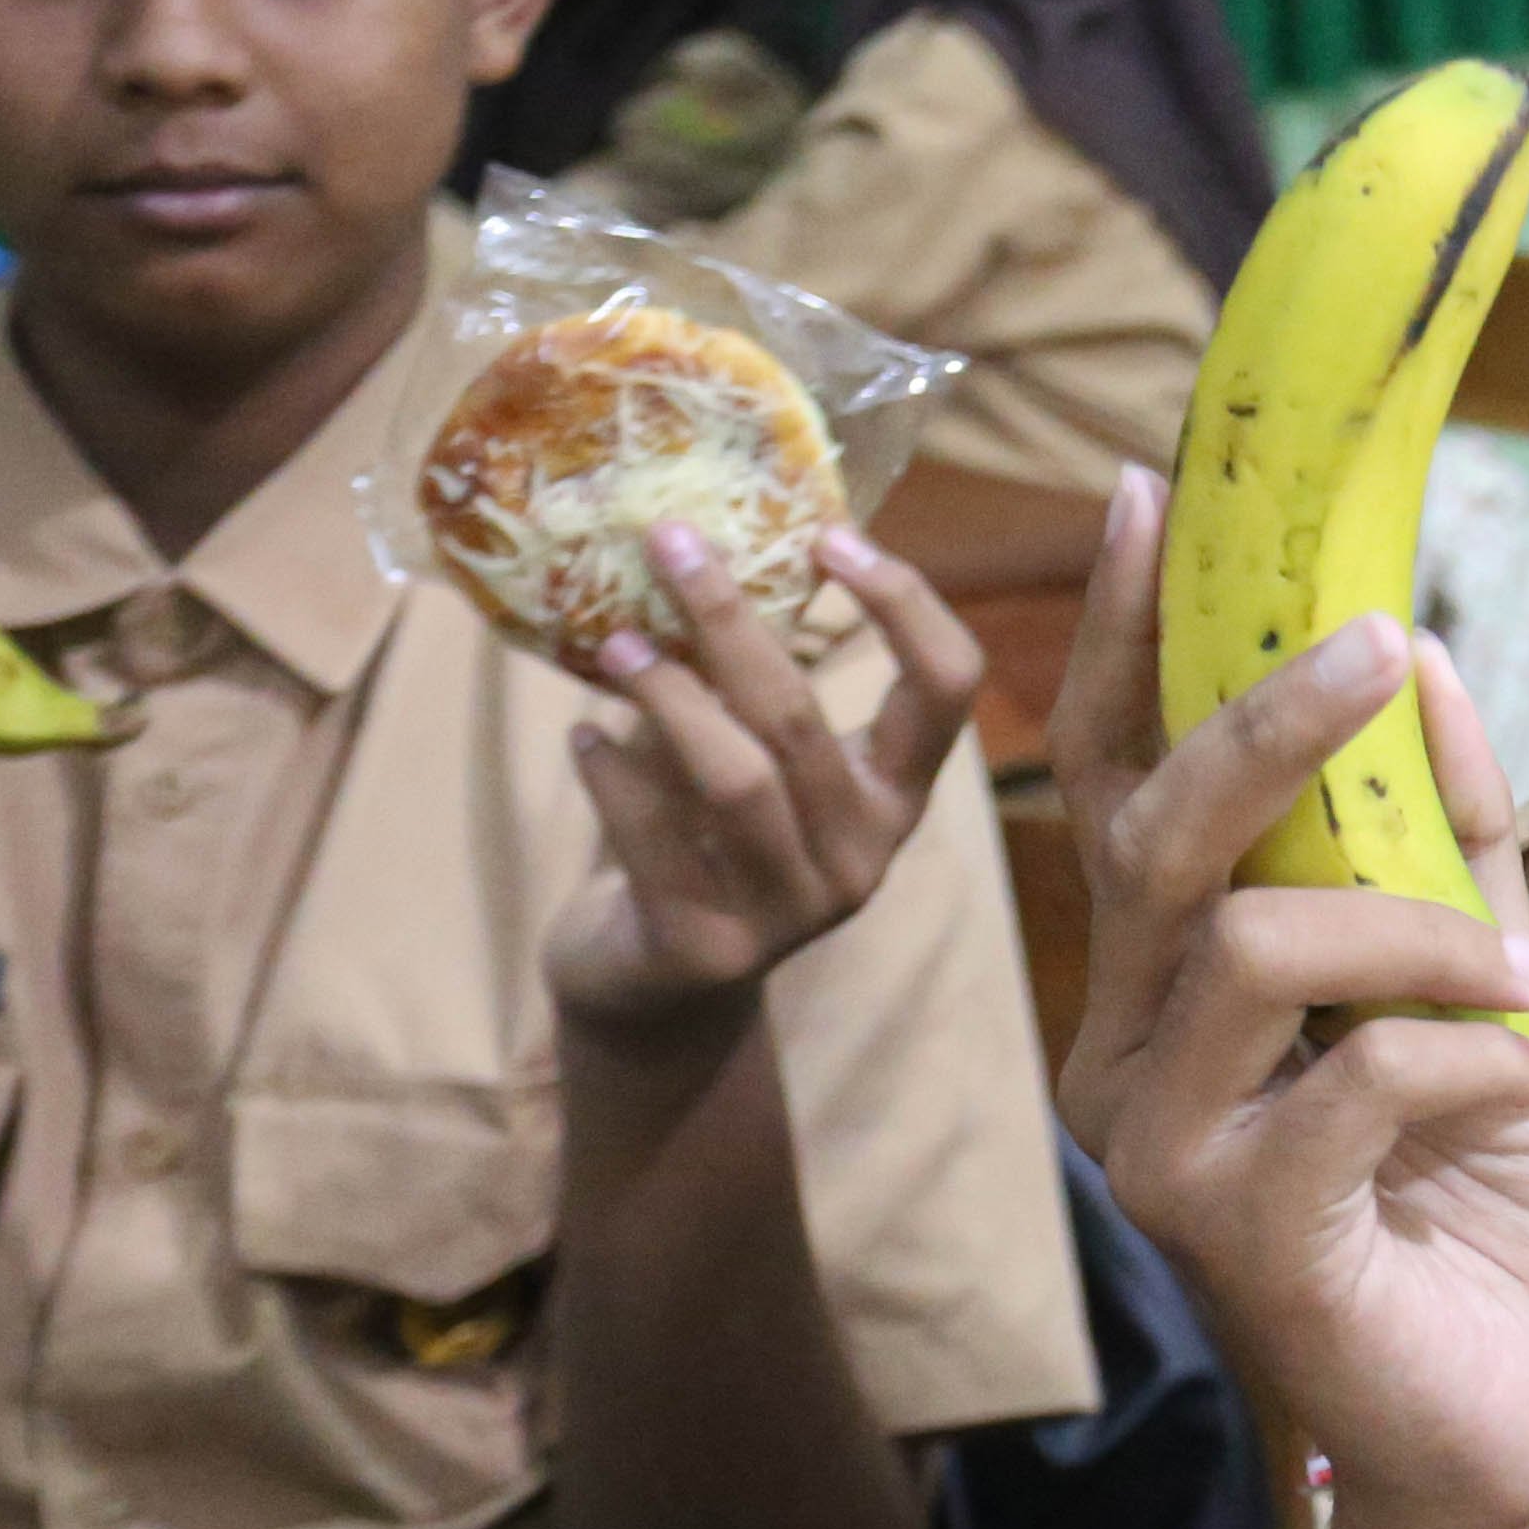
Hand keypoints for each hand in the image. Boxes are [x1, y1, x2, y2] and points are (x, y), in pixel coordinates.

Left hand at [541, 523, 988, 1028]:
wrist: (658, 993)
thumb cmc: (709, 845)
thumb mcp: (760, 766)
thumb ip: (751, 687)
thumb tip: (699, 550)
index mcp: (895, 797)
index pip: (948, 685)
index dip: (904, 602)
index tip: (831, 535)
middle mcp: (862, 855)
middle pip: (802, 717)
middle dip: (728, 619)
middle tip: (667, 542)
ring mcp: (790, 912)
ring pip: (734, 778)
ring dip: (666, 695)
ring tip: (615, 642)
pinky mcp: (707, 948)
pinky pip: (652, 838)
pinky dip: (610, 773)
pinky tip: (581, 735)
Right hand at [1049, 474, 1528, 1528]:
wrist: (1501, 1420)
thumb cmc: (1476, 1202)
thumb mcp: (1479, 984)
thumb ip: (1441, 836)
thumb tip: (1422, 657)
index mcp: (1164, 988)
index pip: (1112, 785)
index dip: (1118, 644)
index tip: (1149, 499)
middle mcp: (1124, 1057)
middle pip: (1158, 833)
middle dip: (1270, 723)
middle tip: (1382, 646)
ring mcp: (1159, 1149)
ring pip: (1251, 942)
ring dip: (1418, 932)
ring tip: (1521, 975)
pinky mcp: (1230, 1232)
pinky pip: (1349, 1079)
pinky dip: (1467, 1057)